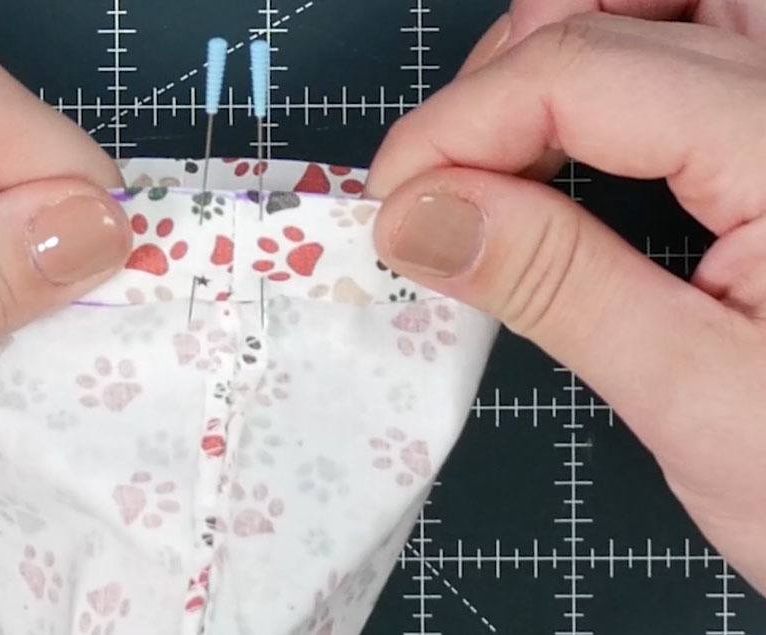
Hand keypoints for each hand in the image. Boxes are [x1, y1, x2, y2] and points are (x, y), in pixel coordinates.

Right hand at [367, 2, 765, 591]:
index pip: (585, 69)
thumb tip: (419, 217)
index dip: (460, 123)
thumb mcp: (697, 405)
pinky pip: (707, 40)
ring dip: (570, 43)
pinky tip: (582, 139)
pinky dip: (619, 65)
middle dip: (517, 56)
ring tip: (509, 146)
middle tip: (453, 166)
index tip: (394, 200)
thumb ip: (556, 287)